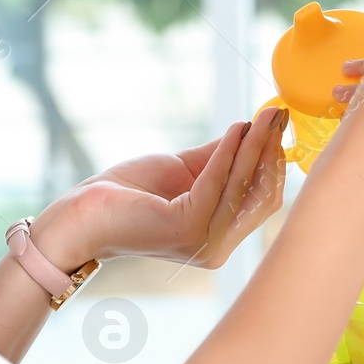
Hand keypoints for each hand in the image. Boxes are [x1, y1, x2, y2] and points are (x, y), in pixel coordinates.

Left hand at [49, 104, 287, 267]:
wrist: (83, 214)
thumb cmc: (129, 194)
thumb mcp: (186, 171)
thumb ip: (221, 158)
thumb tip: (255, 130)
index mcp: (219, 238)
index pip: (263, 201)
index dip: (275, 163)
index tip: (279, 126)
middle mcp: (217, 248)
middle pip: (263, 196)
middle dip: (272, 152)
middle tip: (278, 116)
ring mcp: (204, 242)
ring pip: (243, 186)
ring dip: (256, 146)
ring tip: (264, 116)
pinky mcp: (187, 228)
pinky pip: (217, 182)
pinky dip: (230, 152)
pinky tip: (236, 129)